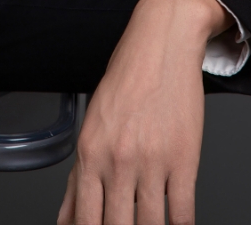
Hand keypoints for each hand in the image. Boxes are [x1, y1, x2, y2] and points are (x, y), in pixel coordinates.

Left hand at [57, 0, 231, 224]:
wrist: (161, 43)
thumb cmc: (125, 82)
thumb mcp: (92, 126)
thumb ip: (78, 179)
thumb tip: (66, 221)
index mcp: (90, 153)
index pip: (85, 221)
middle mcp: (118, 160)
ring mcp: (152, 162)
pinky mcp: (185, 159)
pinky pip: (183, 213)